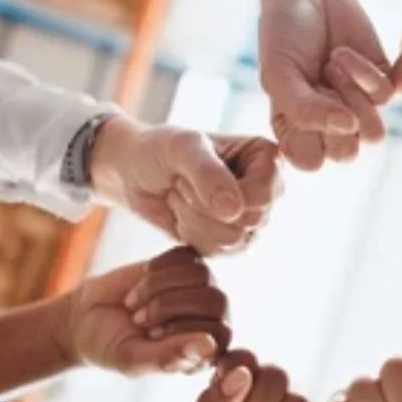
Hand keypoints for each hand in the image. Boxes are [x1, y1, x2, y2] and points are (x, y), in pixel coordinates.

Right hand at [58, 246, 230, 375]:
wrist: (88, 316)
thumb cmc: (112, 345)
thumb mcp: (131, 358)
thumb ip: (167, 358)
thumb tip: (208, 346)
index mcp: (206, 350)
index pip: (219, 335)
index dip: (181, 331)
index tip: (150, 336)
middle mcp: (212, 318)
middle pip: (215, 302)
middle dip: (166, 307)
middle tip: (138, 320)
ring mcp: (202, 288)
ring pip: (200, 275)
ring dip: (156, 287)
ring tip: (134, 304)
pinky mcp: (188, 263)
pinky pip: (186, 256)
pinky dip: (156, 267)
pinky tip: (141, 281)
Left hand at [91, 117, 283, 255]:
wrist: (135, 171)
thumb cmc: (161, 149)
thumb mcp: (182, 148)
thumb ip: (208, 174)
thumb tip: (233, 211)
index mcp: (267, 158)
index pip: (264, 194)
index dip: (225, 193)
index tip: (193, 172)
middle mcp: (267, 189)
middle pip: (251, 221)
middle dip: (203, 205)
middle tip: (181, 184)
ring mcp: (252, 218)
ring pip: (234, 240)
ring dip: (193, 220)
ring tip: (180, 197)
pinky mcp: (232, 241)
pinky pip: (218, 252)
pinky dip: (190, 235)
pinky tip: (181, 215)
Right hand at [255, 0, 393, 170]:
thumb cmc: (283, 32)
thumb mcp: (278, 72)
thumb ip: (301, 109)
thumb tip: (348, 128)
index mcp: (296, 128)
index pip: (309, 161)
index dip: (307, 138)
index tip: (293, 102)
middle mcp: (328, 123)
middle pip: (346, 154)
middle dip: (334, 119)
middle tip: (318, 83)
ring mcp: (357, 105)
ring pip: (373, 135)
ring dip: (353, 100)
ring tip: (331, 68)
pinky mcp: (381, 83)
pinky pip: (385, 97)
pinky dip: (363, 73)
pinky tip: (343, 53)